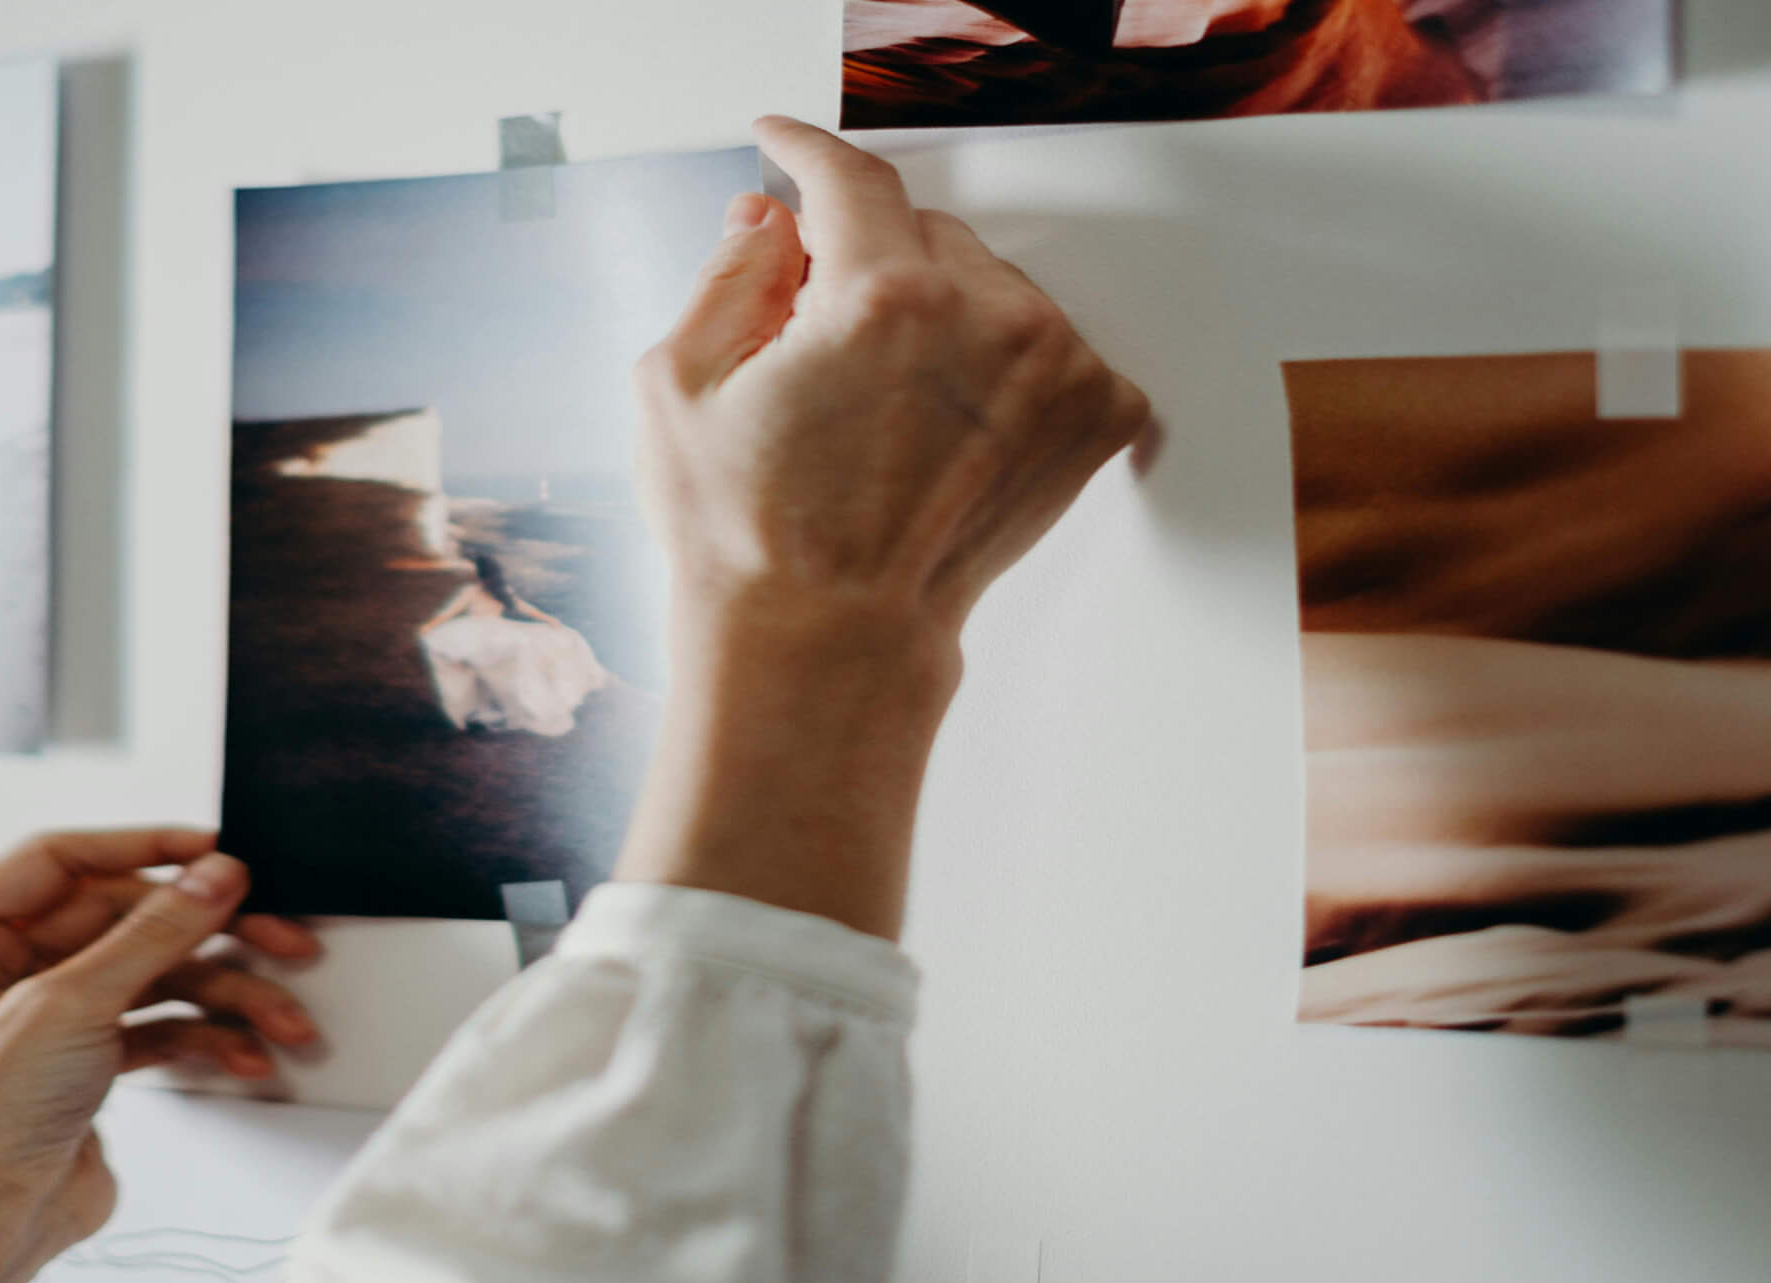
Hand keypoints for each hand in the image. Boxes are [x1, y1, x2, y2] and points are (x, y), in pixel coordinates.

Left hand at [0, 829, 319, 1282]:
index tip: (215, 852)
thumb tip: (214, 875)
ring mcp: (38, 1022)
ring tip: (281, 1020)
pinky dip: (204, 1040)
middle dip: (205, 937)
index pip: (58, 862)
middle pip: (120, 921)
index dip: (142, 850)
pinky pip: (154, 1029)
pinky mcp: (78, 1068)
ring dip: (223, 997)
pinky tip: (245, 1057)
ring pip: (149, 977)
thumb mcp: (62, 1009)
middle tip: (276, 935)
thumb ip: (149, 934)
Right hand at [635, 116, 1148, 663]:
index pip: (852, 176)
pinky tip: (943, 429)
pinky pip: (1048, 348)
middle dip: (869, 268)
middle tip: (821, 349)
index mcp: (883, 296)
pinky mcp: (1091, 420)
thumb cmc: (751, 543)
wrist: (828, 647)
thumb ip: (729, 274)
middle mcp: (988, 320)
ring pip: (989, 288)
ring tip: (883, 410)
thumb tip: (768, 222)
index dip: (807, 152)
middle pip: (924, 234)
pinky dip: (1002, 369)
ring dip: (941, 317)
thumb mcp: (679, 386)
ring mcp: (1054, 371)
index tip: (788, 147)